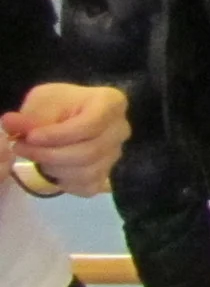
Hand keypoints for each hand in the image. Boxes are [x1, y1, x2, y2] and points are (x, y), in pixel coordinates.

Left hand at [4, 83, 129, 196]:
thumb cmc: (60, 105)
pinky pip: (86, 186)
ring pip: (87, 172)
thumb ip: (29, 115)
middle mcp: (121, 130)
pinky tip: (51, 167)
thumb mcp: (42, 101)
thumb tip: (9, 123)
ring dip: (53, 167)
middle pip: (89, 152)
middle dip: (49, 154)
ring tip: (34, 155)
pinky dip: (63, 181)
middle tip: (19, 147)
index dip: (58, 135)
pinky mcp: (107, 175)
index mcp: (112, 103)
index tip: (30, 137)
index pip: (91, 125)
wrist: (70, 118)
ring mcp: (116, 154)